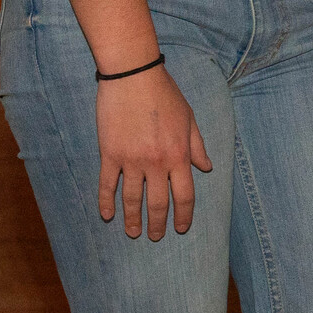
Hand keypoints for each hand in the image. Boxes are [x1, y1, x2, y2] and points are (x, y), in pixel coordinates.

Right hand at [94, 64, 212, 240]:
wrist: (133, 75)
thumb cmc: (165, 94)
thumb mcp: (189, 119)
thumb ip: (197, 146)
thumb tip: (206, 168)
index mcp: (179, 155)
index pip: (184, 196)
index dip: (183, 215)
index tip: (181, 228)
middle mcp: (157, 163)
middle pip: (159, 203)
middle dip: (158, 224)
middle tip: (156, 237)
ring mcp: (131, 160)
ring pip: (132, 199)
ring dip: (132, 219)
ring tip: (132, 232)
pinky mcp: (110, 153)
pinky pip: (107, 184)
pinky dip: (106, 202)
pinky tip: (107, 215)